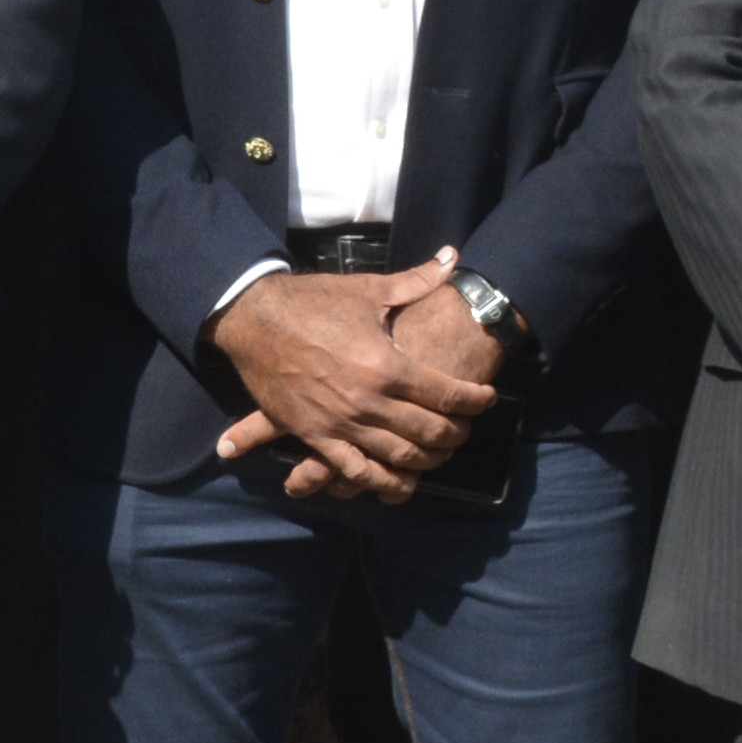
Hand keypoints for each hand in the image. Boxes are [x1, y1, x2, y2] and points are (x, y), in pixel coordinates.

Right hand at [208, 255, 488, 500]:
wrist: (254, 318)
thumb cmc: (313, 301)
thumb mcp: (368, 290)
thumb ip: (416, 281)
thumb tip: (453, 259)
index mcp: (387, 364)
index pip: (447, 393)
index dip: (475, 400)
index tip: (486, 398)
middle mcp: (369, 400)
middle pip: (429, 431)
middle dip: (456, 434)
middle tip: (464, 430)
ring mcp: (341, 423)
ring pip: (398, 457)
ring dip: (427, 461)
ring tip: (439, 454)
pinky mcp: (315, 436)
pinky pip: (354, 471)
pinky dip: (381, 482)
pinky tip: (399, 483)